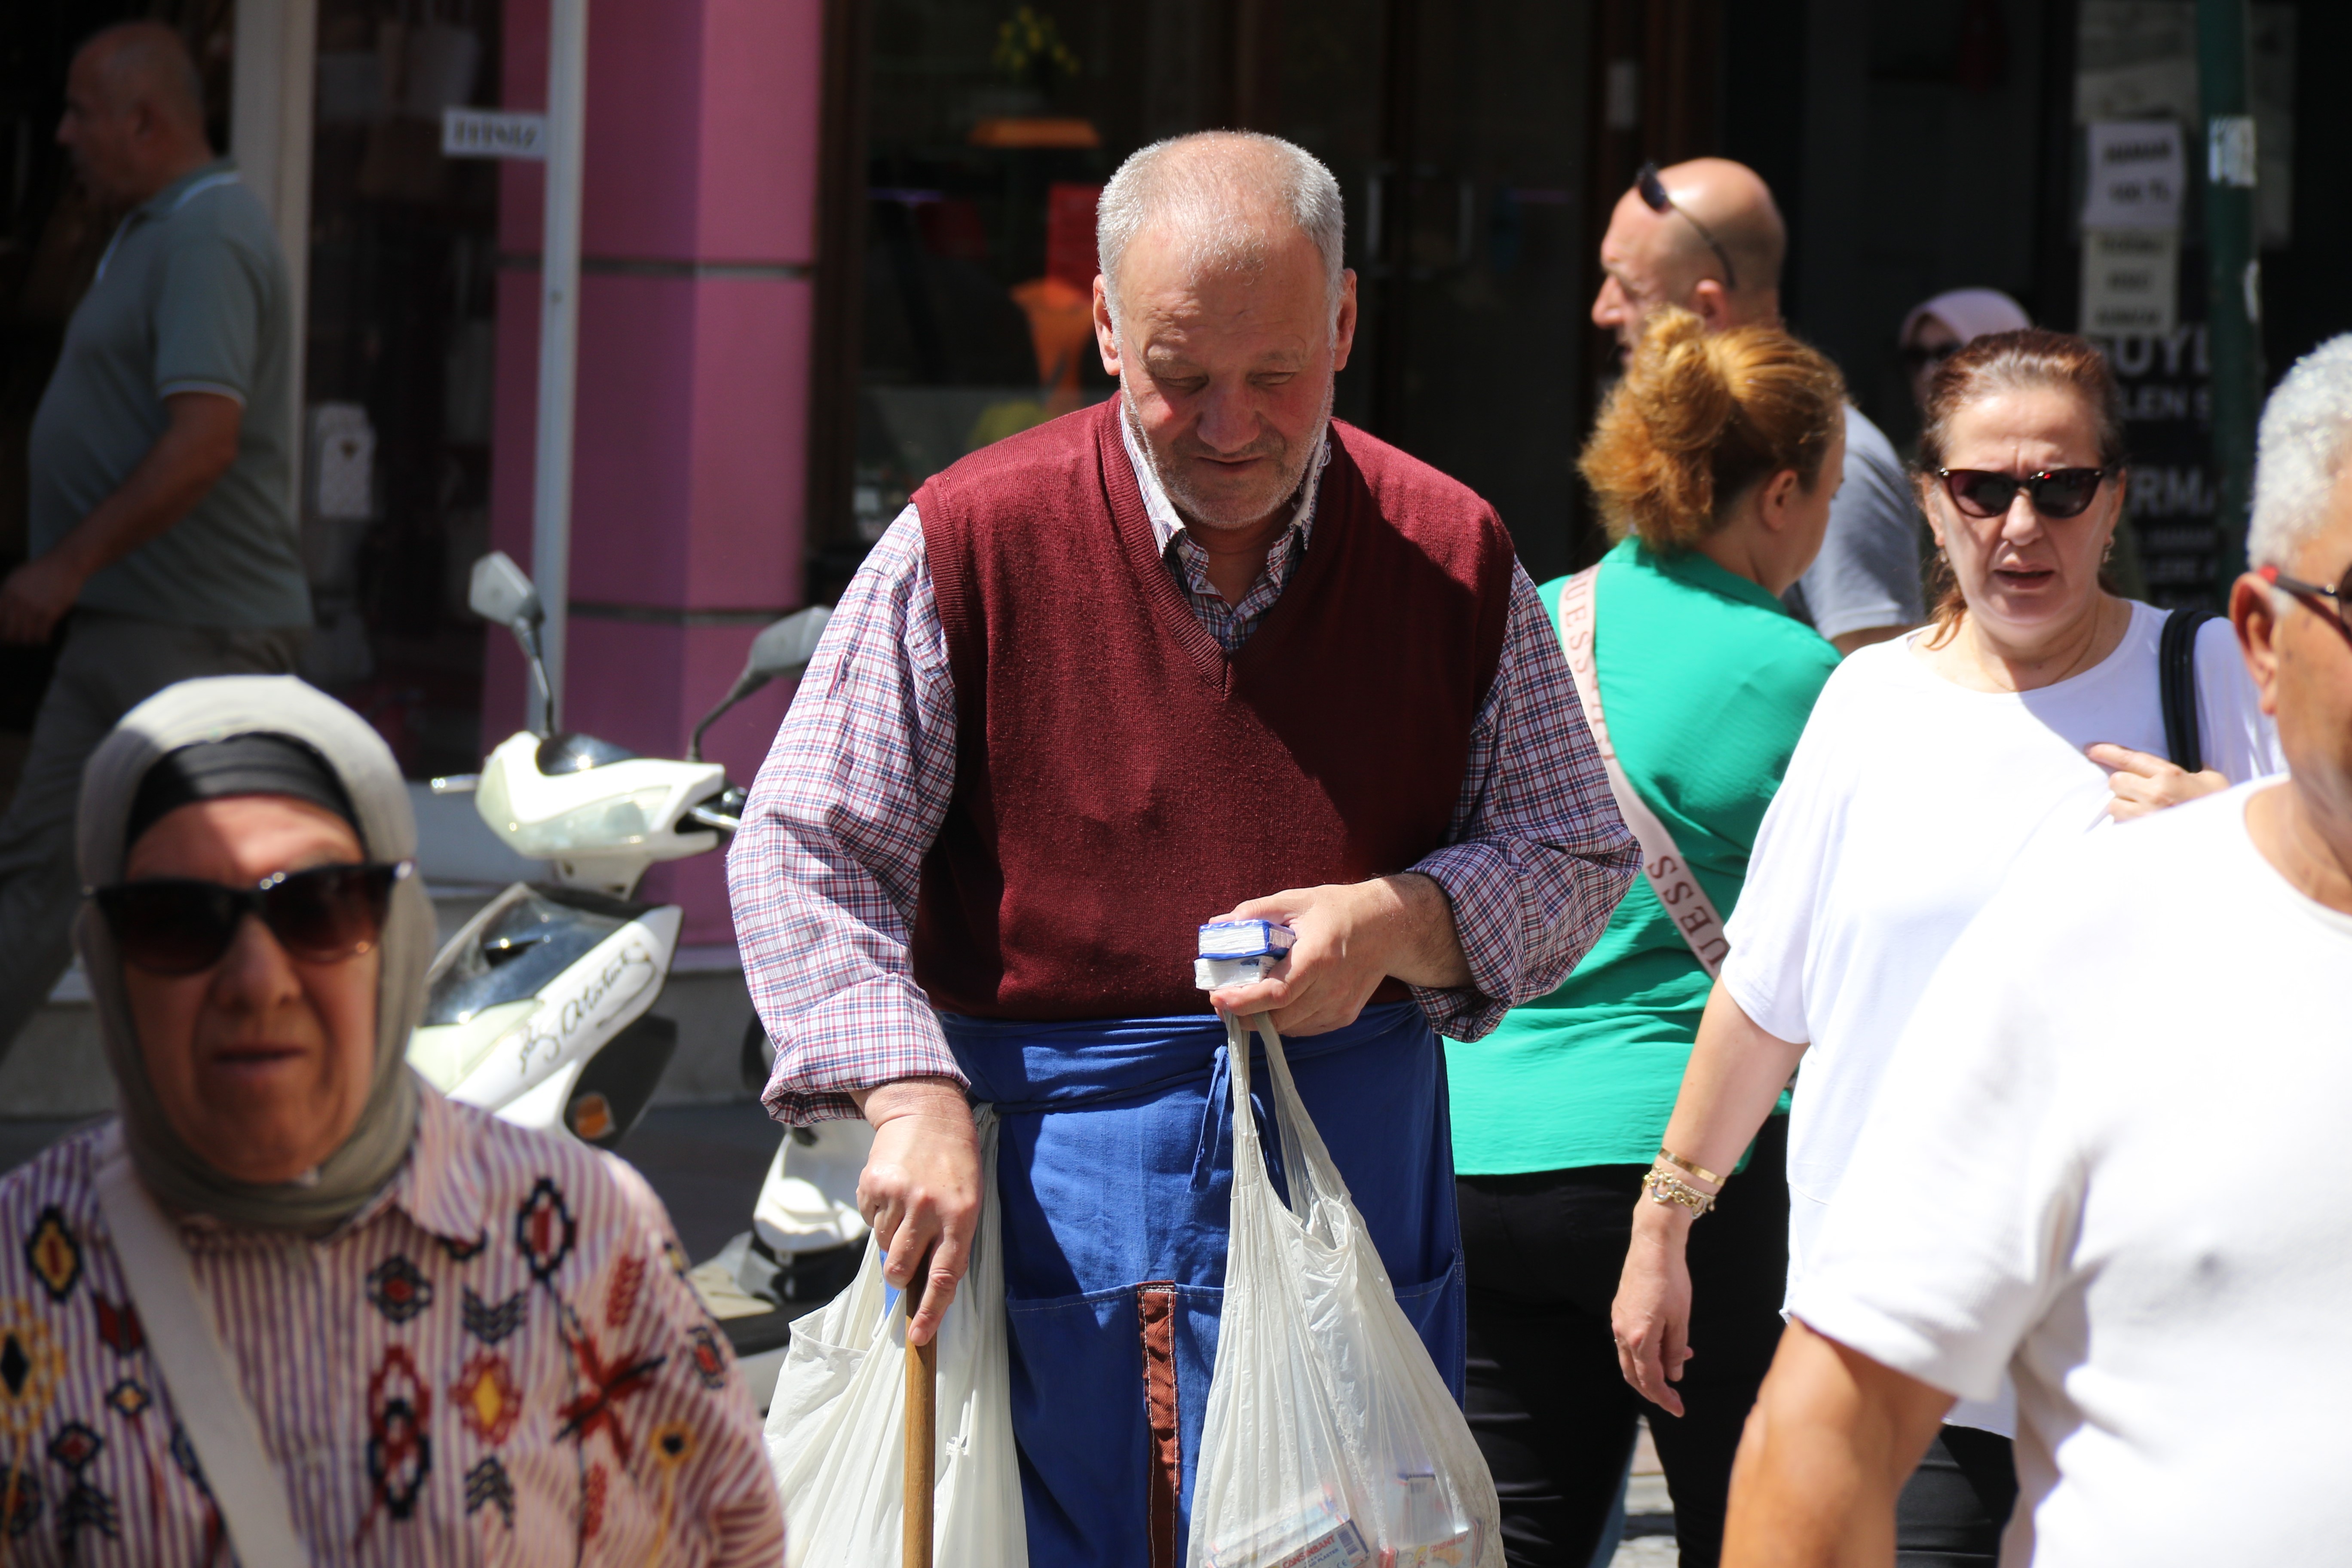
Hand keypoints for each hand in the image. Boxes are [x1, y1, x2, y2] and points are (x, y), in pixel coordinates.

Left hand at [0, 554, 83, 644]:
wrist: (64, 565)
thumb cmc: (41, 570)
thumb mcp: (16, 577)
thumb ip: (7, 592)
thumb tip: (2, 609)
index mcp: (7, 593)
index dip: (1, 631)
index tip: (5, 636)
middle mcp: (18, 602)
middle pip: (10, 632)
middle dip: (13, 640)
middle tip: (18, 641)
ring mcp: (34, 608)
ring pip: (26, 637)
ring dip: (28, 642)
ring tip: (32, 640)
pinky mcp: (50, 613)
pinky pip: (42, 635)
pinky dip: (42, 640)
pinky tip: (45, 639)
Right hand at [850, 1077, 980, 1347]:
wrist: (927, 1111)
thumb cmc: (954, 1165)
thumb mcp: (968, 1201)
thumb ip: (951, 1243)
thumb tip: (925, 1289)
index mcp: (962, 1217)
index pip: (944, 1277)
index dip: (930, 1312)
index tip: (919, 1339)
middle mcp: (930, 1208)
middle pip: (902, 1269)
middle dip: (900, 1274)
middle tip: (906, 1254)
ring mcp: (900, 1196)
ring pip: (884, 1246)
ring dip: (892, 1236)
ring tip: (907, 1206)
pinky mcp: (874, 1184)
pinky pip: (869, 1220)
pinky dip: (878, 1213)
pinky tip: (894, 1190)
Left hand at [1206, 874, 1464, 1035]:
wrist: (1385, 927)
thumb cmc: (1335, 910)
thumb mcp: (1295, 900)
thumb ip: (1255, 912)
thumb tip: (1217, 926)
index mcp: (1318, 957)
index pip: (1277, 993)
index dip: (1244, 1002)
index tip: (1217, 998)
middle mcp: (1331, 988)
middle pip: (1278, 1019)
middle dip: (1243, 1016)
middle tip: (1221, 1001)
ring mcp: (1339, 1006)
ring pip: (1288, 1028)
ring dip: (1261, 1019)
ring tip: (1244, 1000)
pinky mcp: (1344, 1016)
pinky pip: (1303, 1028)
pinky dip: (1283, 1020)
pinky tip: (1276, 1002)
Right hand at [1612, 1200, 1696, 1416]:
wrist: (1653, 1246)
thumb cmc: (1671, 1281)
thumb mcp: (1681, 1320)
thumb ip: (1675, 1350)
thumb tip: (1675, 1375)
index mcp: (1639, 1338)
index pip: (1650, 1381)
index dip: (1665, 1399)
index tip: (1680, 1410)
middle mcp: (1623, 1333)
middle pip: (1633, 1375)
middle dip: (1653, 1391)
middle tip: (1673, 1400)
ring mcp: (1618, 1320)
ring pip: (1630, 1358)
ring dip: (1650, 1369)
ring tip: (1677, 1365)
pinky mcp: (1620, 1309)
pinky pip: (1629, 1341)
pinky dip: (1645, 1352)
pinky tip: (1665, 1344)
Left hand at [2087, 742, 2229, 821]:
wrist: (2226, 839)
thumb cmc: (2218, 807)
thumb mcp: (2210, 780)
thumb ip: (2188, 769)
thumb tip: (2172, 765)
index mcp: (2170, 776)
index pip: (2130, 759)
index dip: (2108, 752)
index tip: (2092, 749)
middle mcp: (2154, 794)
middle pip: (2116, 781)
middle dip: (2125, 785)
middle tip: (2142, 792)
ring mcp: (2145, 817)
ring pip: (2114, 805)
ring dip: (2124, 806)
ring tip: (2145, 811)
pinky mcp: (2140, 835)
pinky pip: (2121, 825)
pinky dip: (2128, 823)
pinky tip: (2146, 825)